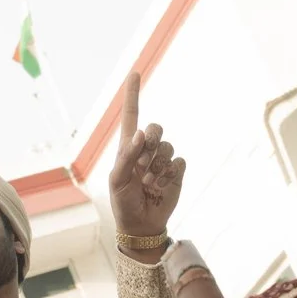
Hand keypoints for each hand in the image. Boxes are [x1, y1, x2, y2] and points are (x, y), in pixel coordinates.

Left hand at [107, 73, 183, 254]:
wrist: (141, 224)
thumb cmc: (123, 202)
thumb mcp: (118, 180)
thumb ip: (128, 155)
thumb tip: (142, 133)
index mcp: (128, 148)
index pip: (131, 115)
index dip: (132, 95)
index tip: (134, 73)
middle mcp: (146, 150)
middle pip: (155, 128)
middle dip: (151, 142)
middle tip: (143, 163)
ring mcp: (162, 161)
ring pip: (168, 147)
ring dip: (157, 167)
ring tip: (148, 184)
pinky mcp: (176, 173)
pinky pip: (178, 162)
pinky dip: (169, 175)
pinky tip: (160, 188)